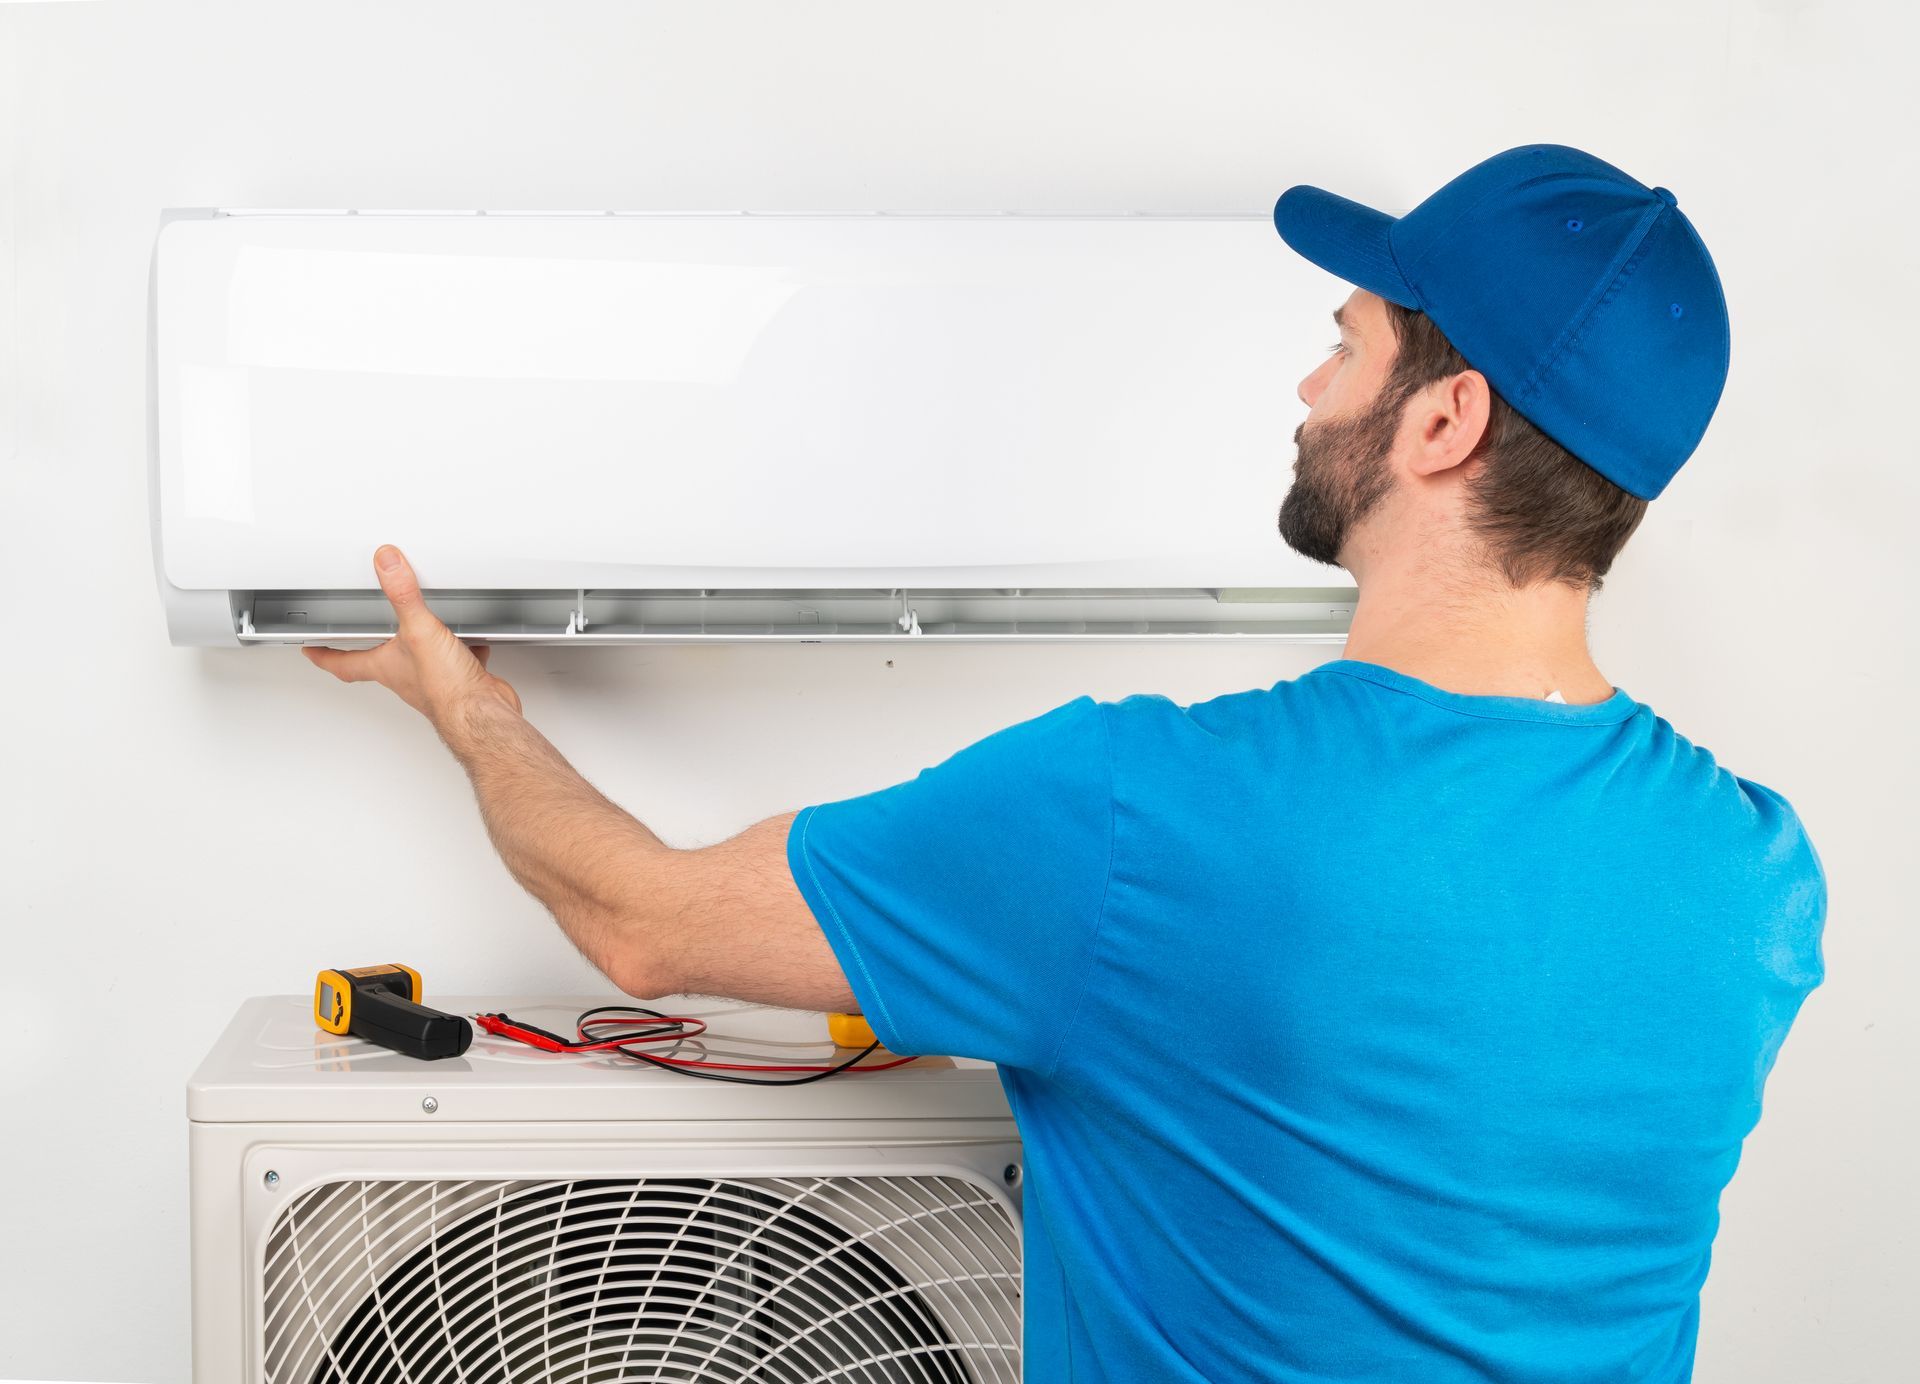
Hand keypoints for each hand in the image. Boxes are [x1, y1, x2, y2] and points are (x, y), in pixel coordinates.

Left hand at [303, 545, 522, 728]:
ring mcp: (432, 679)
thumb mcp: (419, 630)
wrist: (481, 713)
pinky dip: (460, 649)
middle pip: (377, 663)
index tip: (311, 650)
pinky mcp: (459, 680)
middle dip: (368, 650)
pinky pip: (455, 660)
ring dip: (417, 645)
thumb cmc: (446, 688)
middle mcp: (405, 675)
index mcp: (385, 666)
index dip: (324, 656)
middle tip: (358, 641)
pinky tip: (469, 641)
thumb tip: (386, 563)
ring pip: (417, 660)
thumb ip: (402, 594)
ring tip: (417, 628)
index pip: (343, 663)